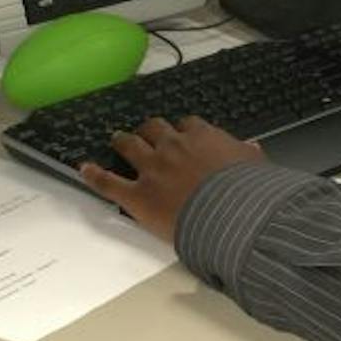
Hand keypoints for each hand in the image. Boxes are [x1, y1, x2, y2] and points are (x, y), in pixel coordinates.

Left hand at [80, 116, 264, 244]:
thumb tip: (251, 149)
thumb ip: (248, 155)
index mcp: (202, 138)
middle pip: (155, 129)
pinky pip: (109, 182)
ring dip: (122, 141)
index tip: (183, 135)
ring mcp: (152, 169)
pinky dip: (95, 175)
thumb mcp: (256, 166)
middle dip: (150, 131)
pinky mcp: (137, 195)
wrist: (231, 214)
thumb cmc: (247, 193)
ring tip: (117, 139)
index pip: (187, 125)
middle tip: (147, 134)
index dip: (183, 130)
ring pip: (130, 146)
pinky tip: (84, 169)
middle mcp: (172, 147)